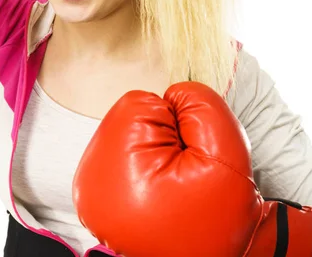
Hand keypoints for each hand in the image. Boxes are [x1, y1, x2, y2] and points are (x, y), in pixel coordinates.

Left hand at [73, 81, 311, 256]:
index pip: (141, 102)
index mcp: (113, 166)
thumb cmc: (218, 219)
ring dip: (151, 151)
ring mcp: (85, 190)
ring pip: (125, 135)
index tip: (186, 156)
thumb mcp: (225, 155)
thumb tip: (174, 92)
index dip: (175, 122)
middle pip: (128, 118)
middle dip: (161, 136)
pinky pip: (119, 156)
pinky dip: (140, 167)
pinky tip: (155, 193)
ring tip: (168, 187)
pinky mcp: (92, 198)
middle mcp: (88, 178)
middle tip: (179, 176)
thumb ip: (200, 106)